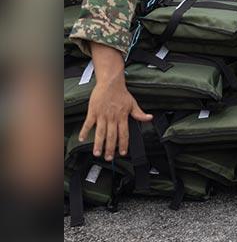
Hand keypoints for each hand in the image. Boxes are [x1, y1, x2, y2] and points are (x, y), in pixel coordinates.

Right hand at [79, 44, 151, 160]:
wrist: (111, 83)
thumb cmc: (121, 93)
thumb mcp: (133, 103)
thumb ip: (139, 113)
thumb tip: (149, 118)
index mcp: (122, 117)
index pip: (124, 134)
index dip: (123, 144)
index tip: (122, 153)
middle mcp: (112, 118)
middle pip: (112, 136)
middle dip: (110, 148)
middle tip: (108, 158)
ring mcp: (102, 115)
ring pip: (100, 132)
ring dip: (98, 144)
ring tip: (97, 153)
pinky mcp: (93, 112)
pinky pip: (88, 123)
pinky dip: (84, 131)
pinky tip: (82, 138)